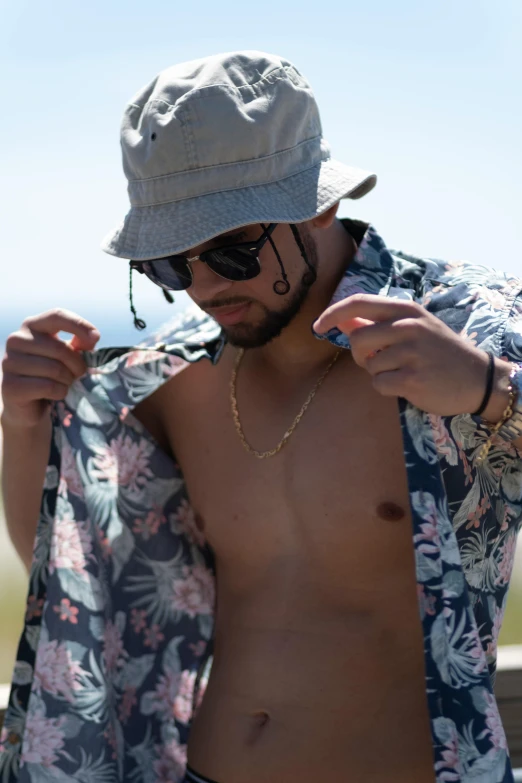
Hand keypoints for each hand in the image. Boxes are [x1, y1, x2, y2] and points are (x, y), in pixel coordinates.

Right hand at [1, 308, 99, 428]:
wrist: (28, 406)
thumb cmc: (50, 375)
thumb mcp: (66, 355)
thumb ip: (78, 343)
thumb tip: (93, 337)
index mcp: (31, 326)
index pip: (56, 316)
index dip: (79, 325)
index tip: (96, 338)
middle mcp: (16, 339)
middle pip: (60, 348)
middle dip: (77, 365)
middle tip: (78, 374)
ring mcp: (10, 362)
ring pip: (55, 369)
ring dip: (68, 380)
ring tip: (64, 383)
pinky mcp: (10, 385)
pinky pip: (48, 386)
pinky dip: (60, 392)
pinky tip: (55, 394)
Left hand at [313, 294, 490, 415]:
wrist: (476, 377)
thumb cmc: (439, 351)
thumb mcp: (414, 327)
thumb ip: (379, 322)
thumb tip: (342, 319)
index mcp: (406, 310)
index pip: (358, 303)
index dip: (332, 313)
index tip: (317, 326)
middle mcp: (408, 327)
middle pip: (357, 339)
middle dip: (359, 354)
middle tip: (377, 360)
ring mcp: (411, 353)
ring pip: (368, 365)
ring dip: (378, 372)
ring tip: (402, 371)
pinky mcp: (412, 379)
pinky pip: (378, 384)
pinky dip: (386, 388)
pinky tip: (407, 384)